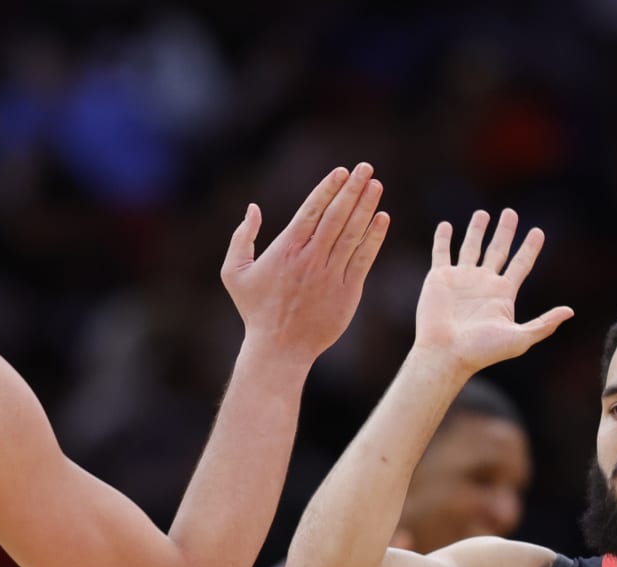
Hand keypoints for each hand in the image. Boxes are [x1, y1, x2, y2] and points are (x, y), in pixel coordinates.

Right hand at [221, 163, 389, 364]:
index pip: (312, 210)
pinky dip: (374, 237)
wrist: (279, 348)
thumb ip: (242, 238)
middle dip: (352, 188)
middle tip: (366, 168)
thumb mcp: (234, 273)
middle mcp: (311, 257)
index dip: (328, 188)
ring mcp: (331, 274)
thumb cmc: (256, 311)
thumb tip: (252, 209)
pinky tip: (382, 218)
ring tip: (376, 185)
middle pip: (337, 215)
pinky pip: (364, 258)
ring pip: (353, 233)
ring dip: (366, 206)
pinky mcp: (347, 291)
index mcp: (287, 249)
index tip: (341, 171)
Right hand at [413, 208, 573, 377]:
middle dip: (505, 232)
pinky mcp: (440, 278)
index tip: (538, 232)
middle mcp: (483, 283)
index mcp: (503, 294)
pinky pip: (442, 253)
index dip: (530, 248)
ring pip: (471, 247)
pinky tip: (446, 226)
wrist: (446, 354)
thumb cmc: (481, 351)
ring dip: (477, 230)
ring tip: (483, 214)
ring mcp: (461, 279)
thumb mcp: (519, 339)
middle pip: (498, 250)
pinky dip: (443, 239)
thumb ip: (543, 324)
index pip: (521, 264)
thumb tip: (570, 311)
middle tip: (511, 213)